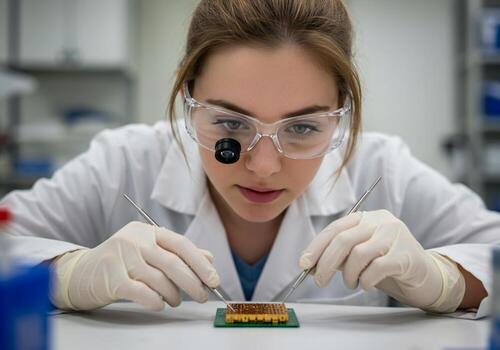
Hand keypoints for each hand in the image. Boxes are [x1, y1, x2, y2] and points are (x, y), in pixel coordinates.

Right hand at [51, 221, 219, 310]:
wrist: (79, 274)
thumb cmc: (120, 263)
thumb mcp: (149, 252)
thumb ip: (177, 254)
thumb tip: (209, 259)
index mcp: (146, 230)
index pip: (181, 243)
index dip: (200, 262)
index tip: (214, 279)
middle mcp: (134, 240)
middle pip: (172, 262)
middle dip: (193, 282)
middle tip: (203, 295)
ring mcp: (121, 257)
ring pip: (159, 279)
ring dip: (174, 294)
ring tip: (176, 300)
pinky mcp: (111, 278)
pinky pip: (142, 292)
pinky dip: (156, 301)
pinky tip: (159, 304)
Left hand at [299, 210, 464, 311]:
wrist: (425, 276)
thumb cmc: (386, 264)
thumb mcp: (360, 255)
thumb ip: (338, 254)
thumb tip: (310, 263)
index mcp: (367, 217)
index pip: (335, 228)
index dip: (316, 246)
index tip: (304, 264)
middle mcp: (381, 221)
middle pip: (344, 239)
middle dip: (325, 262)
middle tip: (319, 281)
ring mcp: (395, 236)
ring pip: (358, 254)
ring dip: (348, 275)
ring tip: (351, 283)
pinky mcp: (405, 255)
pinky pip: (376, 268)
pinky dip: (366, 280)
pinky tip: (367, 285)